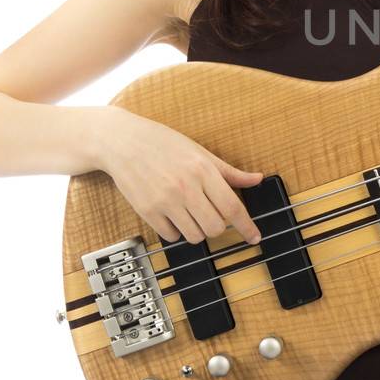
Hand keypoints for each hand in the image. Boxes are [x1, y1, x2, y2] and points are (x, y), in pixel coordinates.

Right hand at [97, 108, 264, 244]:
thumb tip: (257, 179)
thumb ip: (229, 172)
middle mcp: (186, 188)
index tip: (255, 237)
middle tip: (212, 215)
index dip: (247, 226)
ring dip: (197, 230)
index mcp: (203, 170)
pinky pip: (171, 236)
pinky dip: (176, 231)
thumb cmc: (163, 144)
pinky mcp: (147, 211)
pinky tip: (173, 215)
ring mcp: (165, 201)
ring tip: (190, 213)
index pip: (232, 207)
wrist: (122, 142)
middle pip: (215, 227)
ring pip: (194, 236)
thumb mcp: (200, 152)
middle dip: (218, 227)